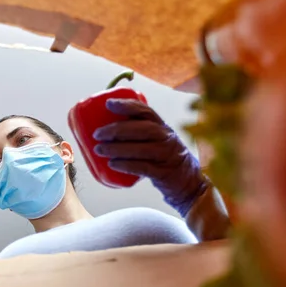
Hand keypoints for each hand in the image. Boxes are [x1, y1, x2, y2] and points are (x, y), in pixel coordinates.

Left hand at [93, 99, 207, 216]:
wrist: (187, 182)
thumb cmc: (163, 158)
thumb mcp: (156, 140)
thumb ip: (137, 133)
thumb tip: (101, 129)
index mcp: (162, 126)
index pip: (145, 111)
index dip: (127, 105)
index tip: (108, 104)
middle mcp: (166, 138)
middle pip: (142, 129)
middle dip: (116, 129)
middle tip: (97, 134)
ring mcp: (166, 155)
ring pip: (141, 149)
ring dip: (117, 148)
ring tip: (99, 150)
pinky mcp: (164, 173)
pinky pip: (143, 167)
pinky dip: (126, 165)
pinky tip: (112, 164)